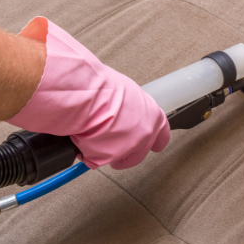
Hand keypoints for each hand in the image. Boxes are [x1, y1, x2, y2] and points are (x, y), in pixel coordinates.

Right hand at [9, 17, 169, 168]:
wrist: (80, 92)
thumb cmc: (95, 83)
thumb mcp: (118, 87)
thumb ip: (124, 100)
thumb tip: (114, 95)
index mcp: (151, 111)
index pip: (163, 131)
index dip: (156, 137)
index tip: (155, 142)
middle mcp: (145, 130)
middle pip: (143, 151)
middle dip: (130, 152)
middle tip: (115, 146)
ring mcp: (129, 145)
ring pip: (121, 159)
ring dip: (108, 153)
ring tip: (93, 141)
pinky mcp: (110, 155)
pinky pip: (96, 160)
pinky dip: (86, 153)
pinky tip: (80, 141)